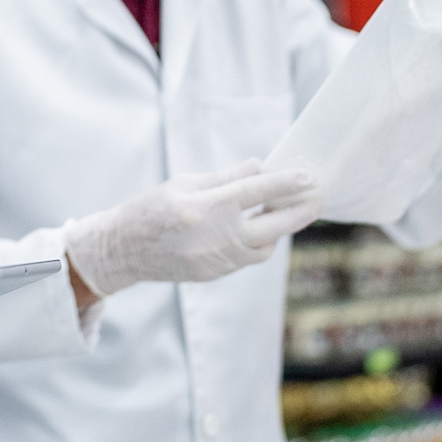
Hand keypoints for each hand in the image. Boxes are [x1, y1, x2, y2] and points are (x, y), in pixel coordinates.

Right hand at [62, 160, 319, 297]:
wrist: (123, 251)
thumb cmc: (150, 209)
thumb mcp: (183, 184)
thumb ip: (224, 178)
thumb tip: (259, 168)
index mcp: (206, 207)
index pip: (256, 192)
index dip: (286, 183)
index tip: (309, 176)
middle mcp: (217, 237)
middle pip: (273, 225)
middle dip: (300, 210)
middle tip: (318, 196)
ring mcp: (218, 260)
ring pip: (265, 246)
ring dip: (280, 229)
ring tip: (287, 210)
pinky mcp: (216, 273)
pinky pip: (249, 257)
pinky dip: (260, 242)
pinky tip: (261, 228)